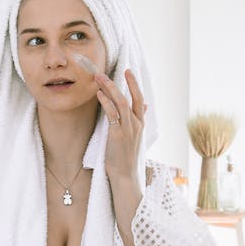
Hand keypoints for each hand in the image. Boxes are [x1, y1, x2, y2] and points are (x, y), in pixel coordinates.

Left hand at [94, 69, 146, 183]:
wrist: (125, 176)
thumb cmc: (126, 158)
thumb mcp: (134, 137)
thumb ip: (138, 120)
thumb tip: (145, 106)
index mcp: (140, 124)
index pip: (140, 100)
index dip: (134, 85)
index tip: (128, 72)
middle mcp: (136, 125)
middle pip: (133, 98)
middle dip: (126, 82)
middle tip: (116, 69)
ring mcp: (128, 129)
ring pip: (122, 103)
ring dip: (110, 88)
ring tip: (100, 78)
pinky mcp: (117, 135)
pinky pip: (113, 114)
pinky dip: (106, 102)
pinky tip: (99, 94)